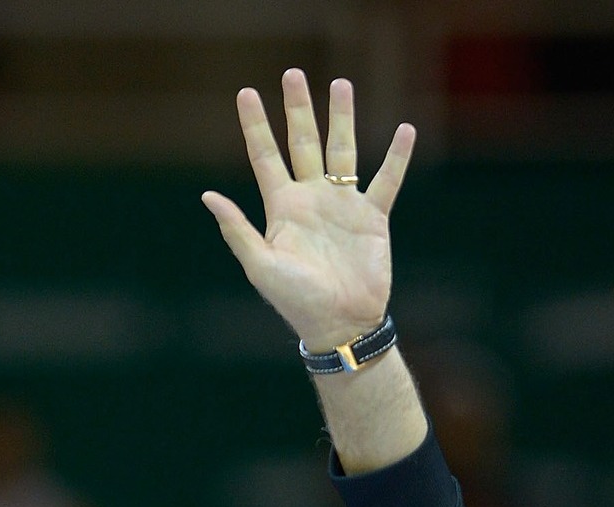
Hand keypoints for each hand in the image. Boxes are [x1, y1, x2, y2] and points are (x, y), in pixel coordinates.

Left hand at [202, 71, 413, 352]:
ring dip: (342, 119)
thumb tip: (208, 196)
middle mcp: (311, 200)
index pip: (265, 157)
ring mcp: (342, 206)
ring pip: (342, 150)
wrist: (340, 324)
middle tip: (292, 74)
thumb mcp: (261, 266)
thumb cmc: (296, 301)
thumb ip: (238, 230)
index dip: (255, 126)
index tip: (246, 94)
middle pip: (303, 143)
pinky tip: (404, 131)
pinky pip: (386, 180)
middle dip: (298, 109)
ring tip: (341, 85)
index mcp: (282, 209)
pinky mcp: (372, 218)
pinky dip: (395, 157)